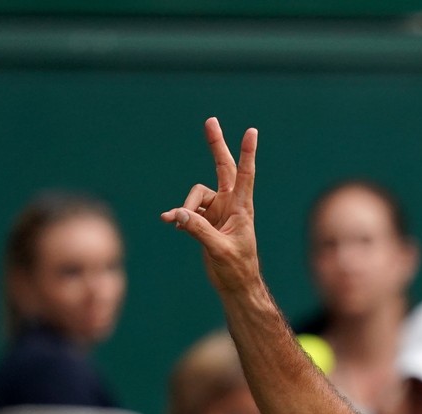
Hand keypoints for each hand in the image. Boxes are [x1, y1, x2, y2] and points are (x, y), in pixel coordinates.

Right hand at [160, 117, 260, 294]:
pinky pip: (187, 210)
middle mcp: (231, 205)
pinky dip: (179, 215)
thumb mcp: (218, 250)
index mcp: (242, 208)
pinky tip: (170, 222)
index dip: (247, 153)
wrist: (235, 284)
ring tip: (177, 223)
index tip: (251, 131)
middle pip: (222, 168)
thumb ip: (199, 231)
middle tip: (210, 121)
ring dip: (185, 207)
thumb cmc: (236, 268)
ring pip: (195, 195)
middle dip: (216, 146)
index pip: (245, 175)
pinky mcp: (206, 220)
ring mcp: (217, 211)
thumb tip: (179, 214)